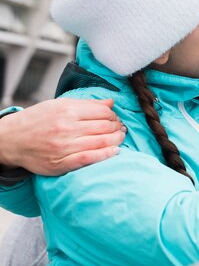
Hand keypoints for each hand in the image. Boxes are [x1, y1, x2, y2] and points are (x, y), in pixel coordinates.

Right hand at [0, 98, 124, 175]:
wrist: (11, 140)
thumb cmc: (37, 120)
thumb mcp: (59, 104)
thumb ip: (87, 104)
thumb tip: (111, 102)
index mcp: (67, 110)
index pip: (102, 112)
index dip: (113, 115)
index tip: (115, 118)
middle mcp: (66, 128)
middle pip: (105, 127)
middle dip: (117, 127)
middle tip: (120, 128)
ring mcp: (63, 147)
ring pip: (101, 142)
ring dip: (116, 140)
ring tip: (120, 138)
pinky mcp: (61, 163)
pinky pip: (89, 159)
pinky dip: (106, 155)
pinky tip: (114, 151)